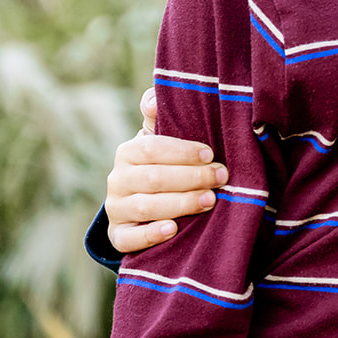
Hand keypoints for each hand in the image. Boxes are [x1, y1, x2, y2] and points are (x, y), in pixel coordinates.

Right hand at [104, 87, 227, 252]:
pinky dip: (150, 234)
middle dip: (191, 177)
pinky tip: (172, 229)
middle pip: (153, 178)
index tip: (210, 154)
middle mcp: (117, 179)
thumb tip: (153, 99)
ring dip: (180, 203)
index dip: (182, 151)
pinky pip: (129, 238)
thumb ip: (161, 119)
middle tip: (221, 177)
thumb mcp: (163, 141)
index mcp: (128, 152)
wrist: (141, 207)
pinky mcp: (118, 235)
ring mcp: (116, 209)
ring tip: (210, 200)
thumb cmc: (164, 166)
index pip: (151, 148)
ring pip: (146, 207)